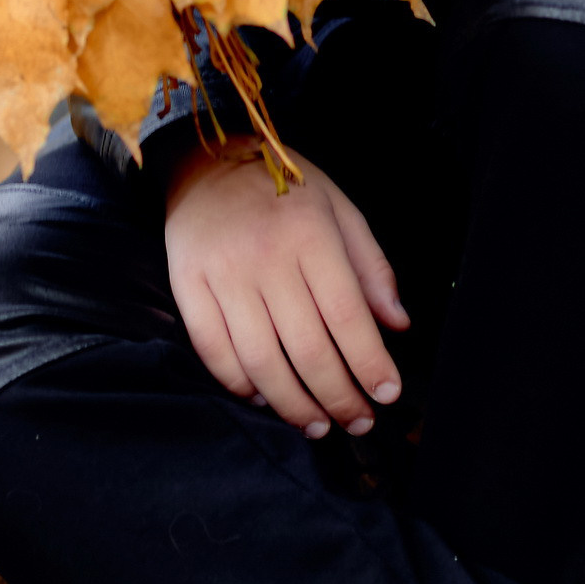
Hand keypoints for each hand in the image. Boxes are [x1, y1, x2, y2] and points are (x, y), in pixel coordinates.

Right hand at [163, 140, 409, 438]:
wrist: (206, 160)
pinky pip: (213, 349)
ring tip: (316, 424)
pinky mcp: (187, 286)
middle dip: (338, 396)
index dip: (370, 363)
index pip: (348, 316)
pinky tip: (263, 397)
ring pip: (261, 360)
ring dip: (292, 403)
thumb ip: (372, 268)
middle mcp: (266, 259)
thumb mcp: (340, 209)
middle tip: (357, 420)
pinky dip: (238, 383)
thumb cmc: (283, 188)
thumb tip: (397, 324)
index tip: (387, 393)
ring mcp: (222, 275)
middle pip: (307, 348)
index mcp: (311, 236)